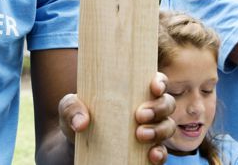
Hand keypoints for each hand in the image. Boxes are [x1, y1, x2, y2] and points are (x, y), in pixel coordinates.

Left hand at [57, 72, 174, 163]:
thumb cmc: (78, 116)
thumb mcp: (69, 107)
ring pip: (168, 126)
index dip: (160, 82)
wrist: (76, 144)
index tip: (153, 87)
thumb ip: (71, 108)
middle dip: (158, 108)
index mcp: (134, 91)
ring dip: (159, 130)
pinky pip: (162, 152)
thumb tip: (81, 123)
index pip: (157, 82)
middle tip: (139, 115)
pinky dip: (161, 153)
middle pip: (167, 104)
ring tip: (140, 135)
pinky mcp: (147, 150)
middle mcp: (148, 109)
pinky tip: (152, 155)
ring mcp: (150, 130)